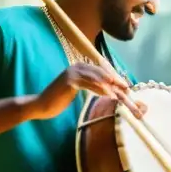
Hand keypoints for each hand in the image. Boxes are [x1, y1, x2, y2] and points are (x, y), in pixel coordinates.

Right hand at [29, 63, 144, 120]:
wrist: (41, 105)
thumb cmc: (60, 100)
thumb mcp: (80, 91)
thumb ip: (93, 87)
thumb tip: (111, 90)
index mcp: (82, 67)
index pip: (103, 72)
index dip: (116, 79)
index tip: (127, 87)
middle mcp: (78, 66)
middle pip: (103, 74)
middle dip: (117, 82)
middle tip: (129, 90)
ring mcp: (74, 72)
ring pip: (99, 79)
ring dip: (112, 87)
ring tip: (123, 94)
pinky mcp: (70, 80)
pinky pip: (90, 84)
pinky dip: (101, 90)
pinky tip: (110, 96)